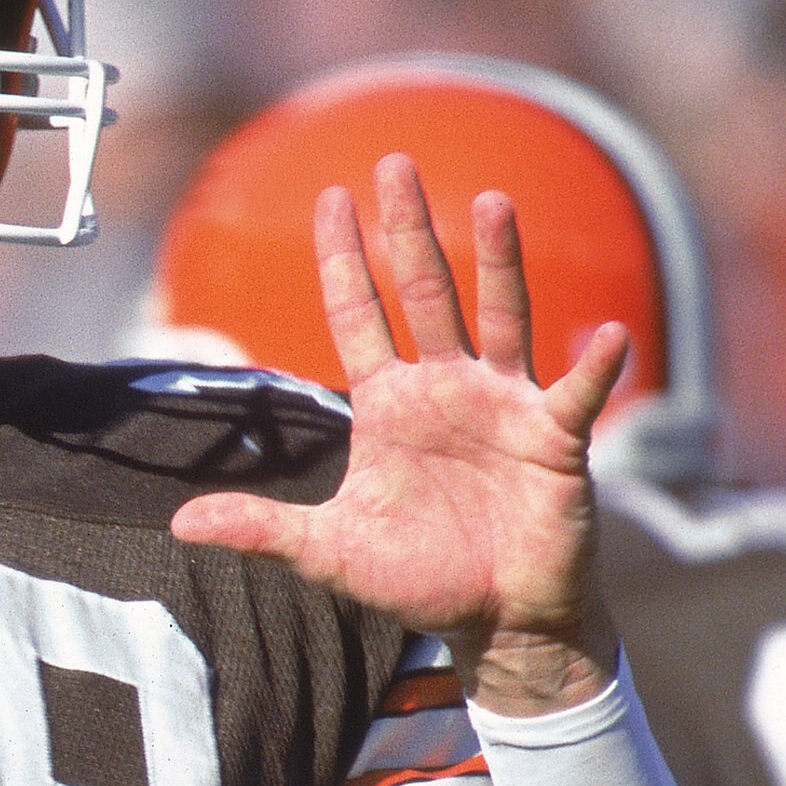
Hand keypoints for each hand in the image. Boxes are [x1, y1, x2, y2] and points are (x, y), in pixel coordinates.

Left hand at [170, 153, 627, 715]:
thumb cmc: (416, 578)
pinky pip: (577, 394)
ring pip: (501, 316)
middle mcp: (445, 389)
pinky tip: (607, 334)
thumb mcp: (329, 550)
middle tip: (395, 162)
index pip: (358, 315)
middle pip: (424, 293)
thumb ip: (261, 527)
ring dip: (498, 262)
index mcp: (389, 404)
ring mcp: (503, 405)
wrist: (495, 622)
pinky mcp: (554, 439)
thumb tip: (178, 524)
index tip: (330, 197)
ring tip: (491, 202)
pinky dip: (594, 366)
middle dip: (408, 230)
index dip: (343, 260)